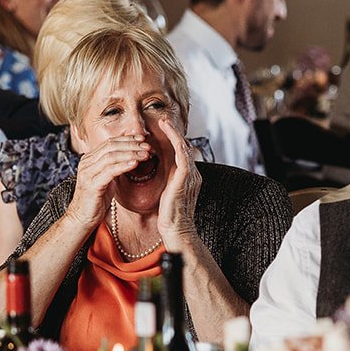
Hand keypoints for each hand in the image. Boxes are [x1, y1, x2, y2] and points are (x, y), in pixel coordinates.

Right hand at [63, 133, 155, 230]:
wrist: (82, 217)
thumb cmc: (97, 199)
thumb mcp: (108, 178)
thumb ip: (115, 165)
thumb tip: (131, 155)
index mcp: (89, 158)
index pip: (110, 142)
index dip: (128, 139)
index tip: (143, 139)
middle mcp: (86, 163)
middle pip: (111, 146)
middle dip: (131, 145)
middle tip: (147, 146)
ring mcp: (88, 173)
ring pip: (111, 157)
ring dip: (131, 154)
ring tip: (145, 154)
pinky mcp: (92, 185)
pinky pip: (109, 171)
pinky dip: (123, 166)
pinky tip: (135, 164)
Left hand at [154, 116, 201, 250]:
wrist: (177, 231)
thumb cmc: (170, 217)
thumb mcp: (167, 194)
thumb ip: (166, 181)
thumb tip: (156, 173)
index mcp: (188, 178)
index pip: (182, 154)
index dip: (172, 141)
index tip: (162, 130)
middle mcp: (192, 174)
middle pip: (184, 147)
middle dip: (174, 132)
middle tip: (163, 119)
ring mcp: (191, 176)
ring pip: (184, 147)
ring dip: (174, 132)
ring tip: (165, 121)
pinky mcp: (186, 178)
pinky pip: (182, 154)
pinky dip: (175, 141)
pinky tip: (167, 132)